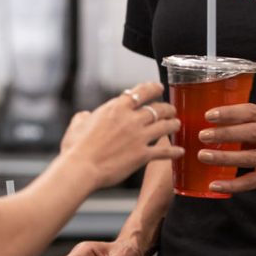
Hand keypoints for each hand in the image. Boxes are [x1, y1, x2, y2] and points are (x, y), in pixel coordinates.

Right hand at [62, 83, 180, 190]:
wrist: (81, 168)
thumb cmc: (75, 149)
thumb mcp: (77, 125)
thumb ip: (83, 117)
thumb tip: (85, 115)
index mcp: (115, 108)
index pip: (140, 92)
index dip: (153, 88)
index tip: (159, 87)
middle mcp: (130, 119)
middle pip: (158, 108)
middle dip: (168, 108)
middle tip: (171, 110)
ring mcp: (139, 136)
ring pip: (165, 126)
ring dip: (173, 124)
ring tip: (177, 124)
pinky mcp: (142, 155)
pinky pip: (164, 151)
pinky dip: (174, 151)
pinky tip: (180, 151)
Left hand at [199, 102, 255, 194]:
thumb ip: (241, 122)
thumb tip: (199, 122)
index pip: (251, 112)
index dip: (229, 113)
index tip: (208, 115)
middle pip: (251, 133)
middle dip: (225, 134)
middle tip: (202, 135)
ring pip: (249, 157)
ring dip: (224, 157)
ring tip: (202, 156)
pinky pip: (249, 182)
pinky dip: (230, 184)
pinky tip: (213, 185)